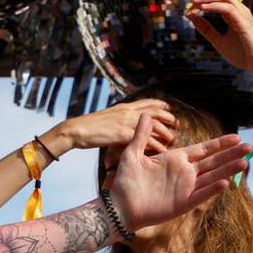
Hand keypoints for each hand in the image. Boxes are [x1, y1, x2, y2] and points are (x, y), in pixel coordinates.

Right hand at [48, 99, 176, 153]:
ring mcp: (127, 122)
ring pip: (155, 125)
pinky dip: (156, 145)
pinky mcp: (124, 134)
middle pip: (156, 111)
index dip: (161, 104)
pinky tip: (161, 150)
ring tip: (172, 139)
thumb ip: (117, 118)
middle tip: (176, 124)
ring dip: (166, 132)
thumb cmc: (87, 127)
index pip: (148, 102)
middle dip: (169, 117)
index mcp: (123, 106)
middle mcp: (127, 112)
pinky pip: (147, 139)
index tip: (169, 108)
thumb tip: (122, 121)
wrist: (76, 130)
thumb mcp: (105, 117)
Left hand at [108, 114, 248, 231]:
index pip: (203, 149)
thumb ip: (141, 135)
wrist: (120, 206)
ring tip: (244, 162)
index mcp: (175, 159)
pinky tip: (226, 182)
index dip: (219, 144)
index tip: (236, 137)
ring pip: (212, 177)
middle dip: (231, 154)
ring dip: (228, 170)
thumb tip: (146, 114)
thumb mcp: (132, 154)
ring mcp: (186, 188)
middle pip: (213, 162)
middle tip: (249, 147)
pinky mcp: (183, 203)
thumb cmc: (125, 181)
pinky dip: (213, 189)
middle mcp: (184, 173)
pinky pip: (201, 195)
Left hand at [185, 0, 252, 74]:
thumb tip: (190, 16)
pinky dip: (214, 6)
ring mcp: (243, 15)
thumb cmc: (242, 54)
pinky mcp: (244, 23)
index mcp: (235, 13)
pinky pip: (228, 8)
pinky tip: (202, 8)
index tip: (189, 0)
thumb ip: (206, 29)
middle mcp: (240, 11)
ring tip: (194, 1)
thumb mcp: (218, 40)